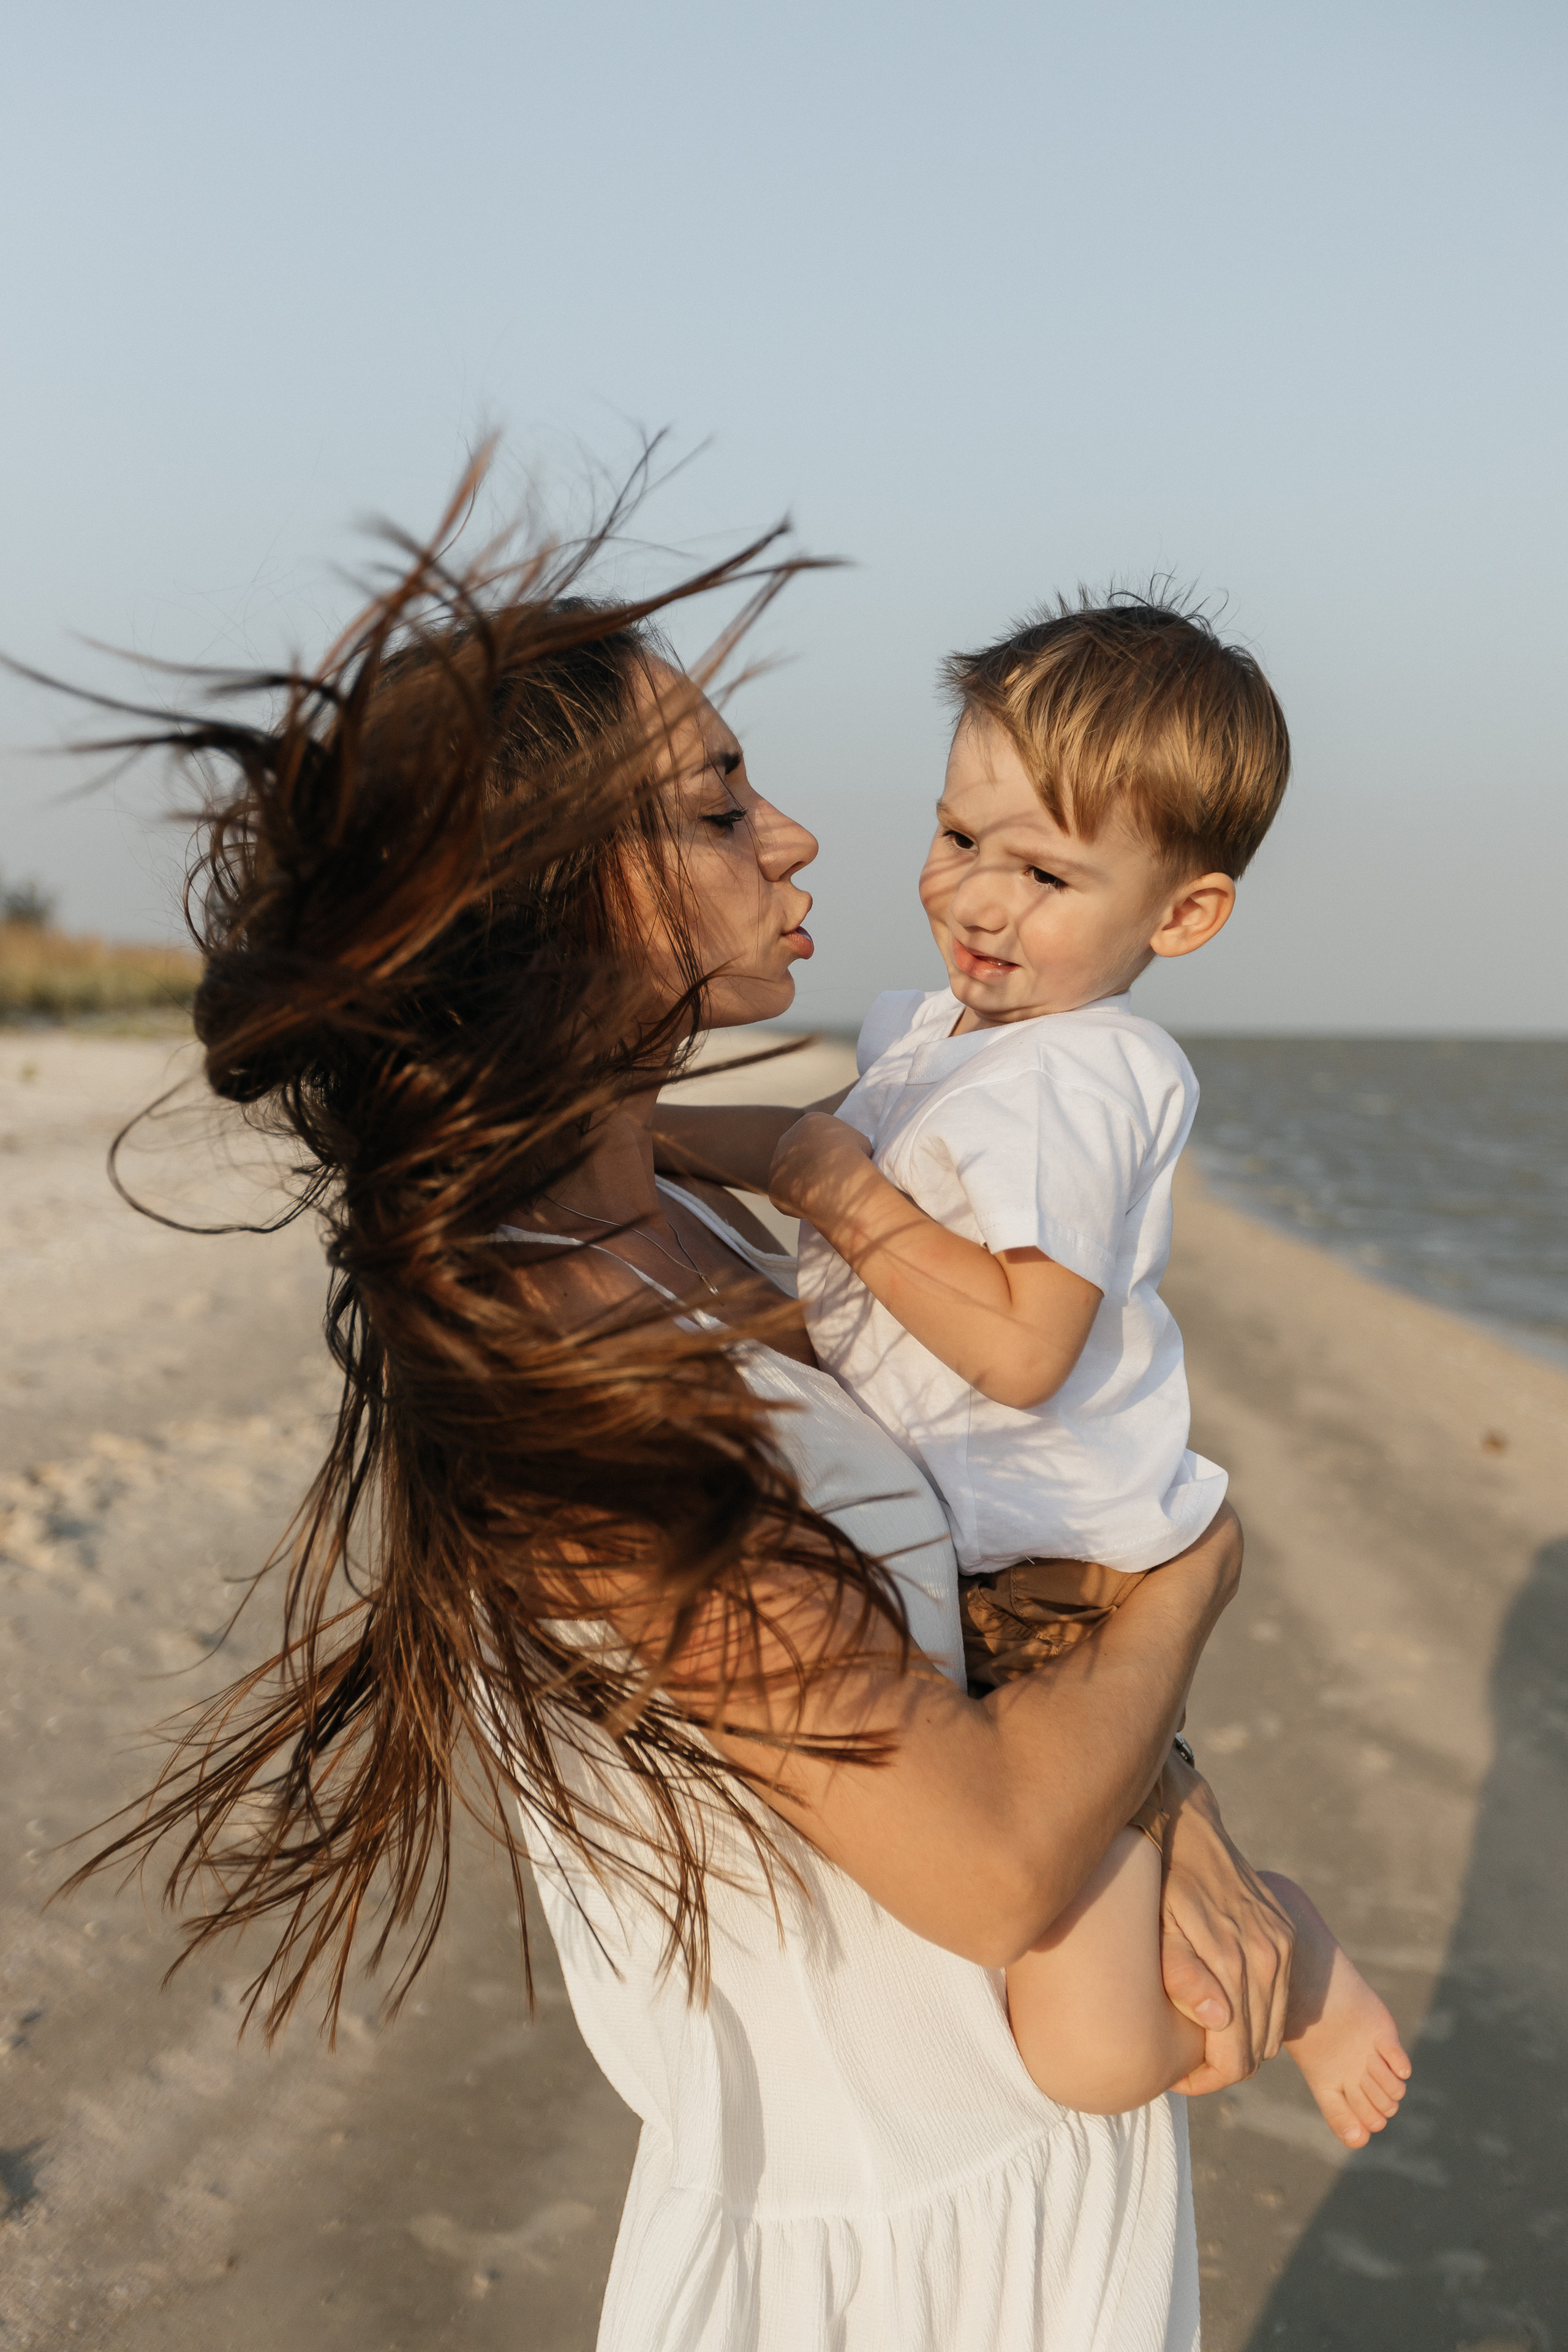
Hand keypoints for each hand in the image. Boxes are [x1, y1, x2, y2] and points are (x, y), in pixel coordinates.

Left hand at [768, 1111, 873, 1221]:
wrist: (835, 1175)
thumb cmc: (853, 1156)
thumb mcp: (861, 1142)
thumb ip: (850, 1146)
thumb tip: (854, 1155)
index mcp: (809, 1123)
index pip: (817, 1137)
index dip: (830, 1152)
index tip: (840, 1165)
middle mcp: (787, 1139)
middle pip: (800, 1154)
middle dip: (812, 1167)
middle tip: (830, 1182)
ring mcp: (777, 1163)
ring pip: (791, 1176)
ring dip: (804, 1185)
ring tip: (824, 1197)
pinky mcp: (773, 1186)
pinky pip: (787, 1197)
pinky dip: (800, 1203)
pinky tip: (815, 1207)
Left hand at [1158, 1755, 1293, 2093]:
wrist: (1190, 1832)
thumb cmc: (1163, 1884)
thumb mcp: (1161, 1929)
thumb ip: (1184, 1974)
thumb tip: (1220, 2022)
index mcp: (1235, 1960)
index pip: (1235, 2055)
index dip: (1207, 2079)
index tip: (1178, 2078)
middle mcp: (1269, 1956)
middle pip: (1257, 2048)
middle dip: (1224, 2067)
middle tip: (1188, 2066)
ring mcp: (1283, 1945)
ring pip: (1273, 2029)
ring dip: (1244, 2046)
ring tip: (1205, 2044)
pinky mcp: (1287, 1935)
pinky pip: (1282, 2000)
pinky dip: (1261, 2020)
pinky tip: (1230, 2016)